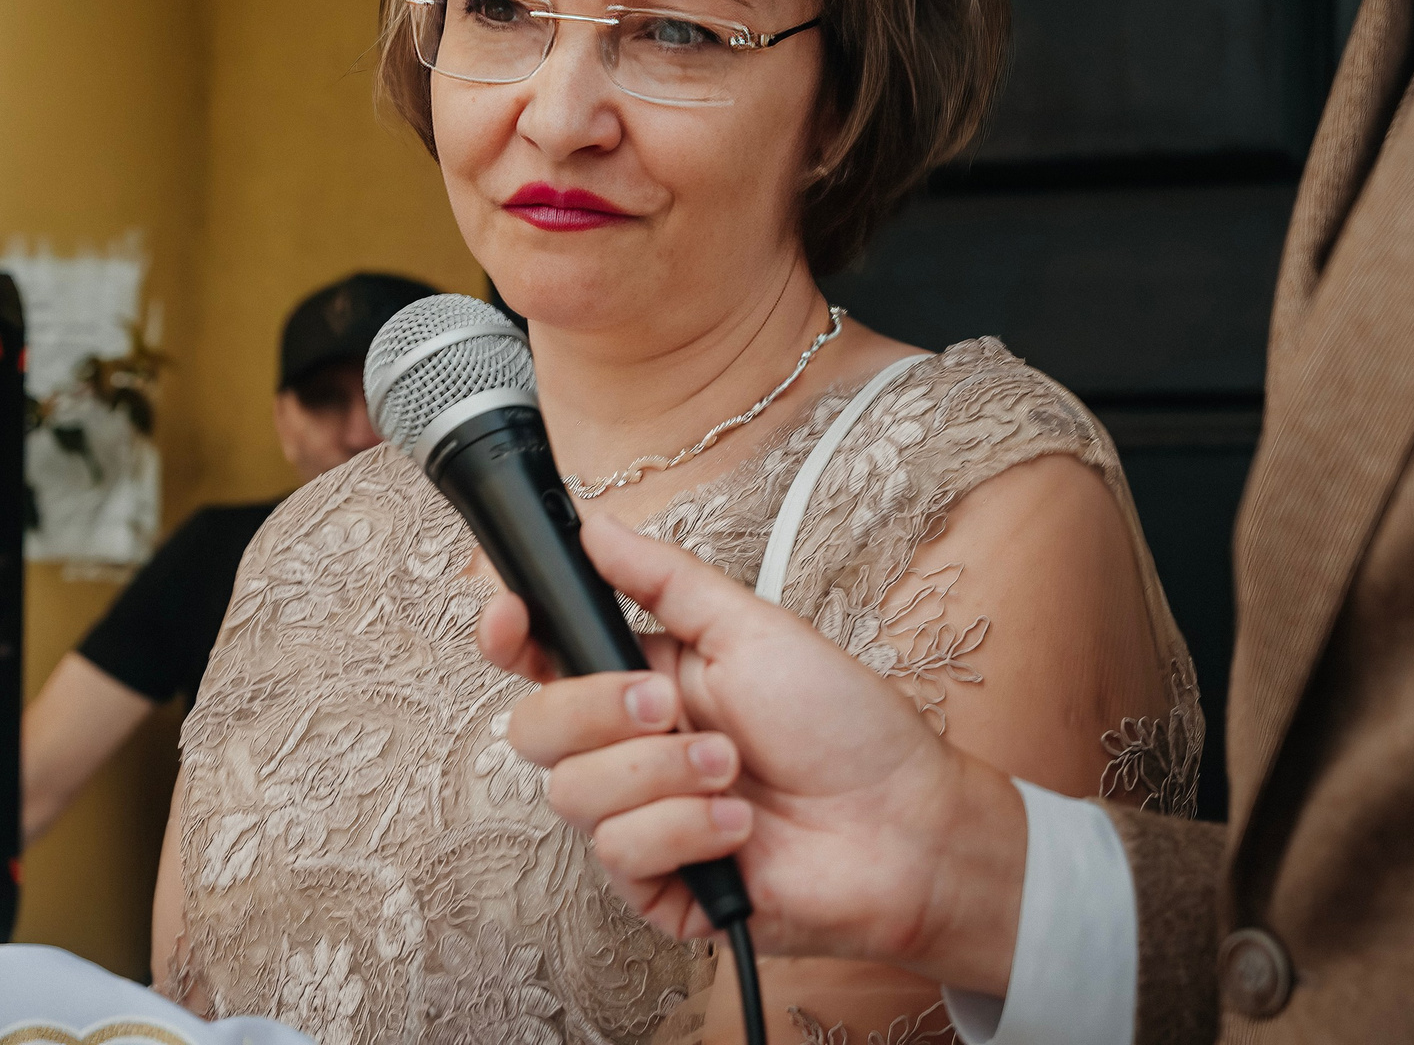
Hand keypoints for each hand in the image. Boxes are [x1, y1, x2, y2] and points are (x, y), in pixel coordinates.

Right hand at [477, 515, 1028, 995]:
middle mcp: (628, 751)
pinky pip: (619, 855)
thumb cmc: (845, 725)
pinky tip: (741, 825)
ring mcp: (639, 821)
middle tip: (671, 705)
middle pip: (534, 729)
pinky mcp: (658, 888)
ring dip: (659, 775)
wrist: (906, 824)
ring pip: (572, 796)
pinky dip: (685, 831)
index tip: (510, 617)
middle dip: (599, 711)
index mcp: (640, 681)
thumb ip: (661, 579)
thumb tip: (591, 525)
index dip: (508, 636)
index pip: (538, 660)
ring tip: (734, 769)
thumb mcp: (752, 628)